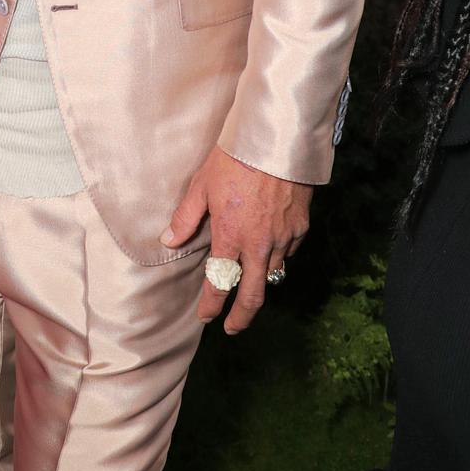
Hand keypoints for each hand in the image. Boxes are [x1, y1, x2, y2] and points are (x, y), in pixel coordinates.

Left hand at [160, 147, 311, 333]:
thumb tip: (168, 241)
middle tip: (233, 329)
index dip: (211, 305)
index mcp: (231, 236)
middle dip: (242, 317)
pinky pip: (288, 253)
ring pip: (273, 274)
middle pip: (253, 295)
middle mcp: (259, 245)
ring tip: (249, 289)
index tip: (205, 316)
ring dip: (259, 285)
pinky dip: (278, 259)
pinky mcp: (300, 227)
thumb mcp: (202, 185)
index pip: (219, 283)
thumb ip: (185, 218)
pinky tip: (270, 254)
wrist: (276, 141)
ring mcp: (283, 237)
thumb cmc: (235, 159)